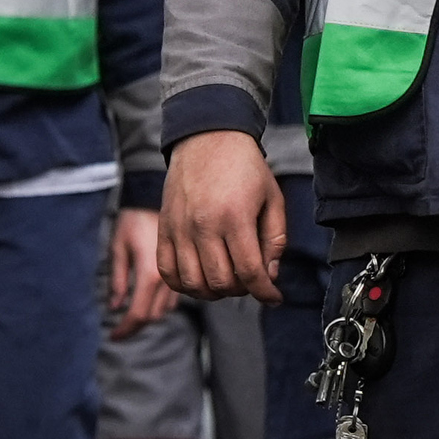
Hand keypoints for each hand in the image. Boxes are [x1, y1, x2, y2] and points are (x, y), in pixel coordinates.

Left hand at [105, 205, 171, 337]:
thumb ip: (117, 280)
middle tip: (120, 326)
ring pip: (166, 307)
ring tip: (133, 311)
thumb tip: (115, 307)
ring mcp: (179, 271)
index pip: (139, 314)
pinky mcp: (185, 266)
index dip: (125, 330)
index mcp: (151, 273)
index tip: (113, 336)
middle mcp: (169, 277)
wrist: (158, 195)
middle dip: (136, 324)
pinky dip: (160, 301)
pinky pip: (174, 294)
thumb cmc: (134, 219)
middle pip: (154, 315)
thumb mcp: (118, 248)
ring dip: (149, 313)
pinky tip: (148, 295)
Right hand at [161, 133, 286, 304]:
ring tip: (227, 280)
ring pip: (193, 284)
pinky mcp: (163, 230)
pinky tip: (200, 279)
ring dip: (213, 292)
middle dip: (241, 291)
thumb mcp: (273, 197)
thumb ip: (275, 238)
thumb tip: (270, 274)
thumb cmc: (245, 168)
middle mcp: (203, 226)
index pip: (249, 271)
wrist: (208, 140)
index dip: (264, 291)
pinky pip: (167, 272)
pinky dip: (184, 285)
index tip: (273, 298)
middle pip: (220, 282)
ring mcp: (179, 230)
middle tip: (250, 281)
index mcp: (235, 217)